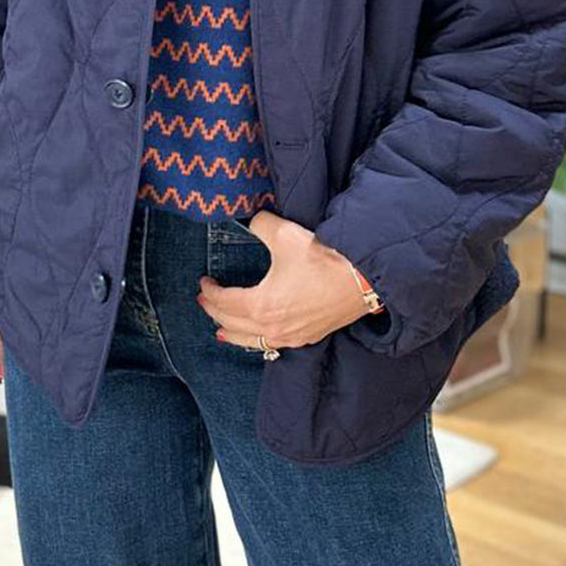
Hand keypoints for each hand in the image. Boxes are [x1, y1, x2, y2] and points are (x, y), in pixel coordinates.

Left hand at [196, 209, 370, 350]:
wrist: (362, 279)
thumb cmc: (322, 258)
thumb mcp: (283, 234)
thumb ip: (259, 224)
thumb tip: (252, 221)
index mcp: (261, 305)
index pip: (224, 303)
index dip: (209, 292)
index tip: (204, 281)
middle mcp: (273, 327)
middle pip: (232, 325)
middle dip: (214, 312)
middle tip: (205, 301)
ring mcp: (291, 336)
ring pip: (251, 342)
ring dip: (232, 333)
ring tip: (221, 330)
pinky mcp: (308, 336)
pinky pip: (272, 344)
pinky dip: (257, 340)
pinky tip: (259, 335)